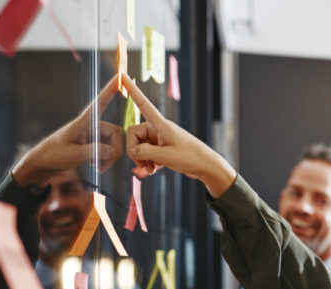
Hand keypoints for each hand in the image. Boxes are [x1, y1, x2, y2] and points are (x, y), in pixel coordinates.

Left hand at [11, 76, 122, 186]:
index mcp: (83, 122)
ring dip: (110, 158)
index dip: (110, 90)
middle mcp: (91, 126)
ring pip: (114, 144)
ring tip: (98, 168)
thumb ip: (96, 151)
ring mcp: (93, 136)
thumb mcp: (74, 154)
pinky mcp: (93, 145)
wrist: (42, 165)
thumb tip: (114, 150)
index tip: (121, 76)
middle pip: (116, 133)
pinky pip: (108, 151)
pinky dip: (106, 160)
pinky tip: (97, 166)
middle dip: (114, 151)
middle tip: (104, 166)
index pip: (100, 102)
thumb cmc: (53, 155)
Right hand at [120, 74, 236, 196]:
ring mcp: (160, 138)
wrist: (207, 167)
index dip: (132, 91)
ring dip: (141, 159)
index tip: (122, 75)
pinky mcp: (163, 148)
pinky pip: (147, 152)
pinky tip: (154, 170)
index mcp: (161, 125)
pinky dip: (147, 161)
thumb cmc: (191, 158)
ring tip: (150, 170)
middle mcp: (159, 128)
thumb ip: (145, 152)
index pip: (143, 104)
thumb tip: (133, 150)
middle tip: (143, 166)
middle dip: (135, 151)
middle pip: (134, 134)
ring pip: (139, 145)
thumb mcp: (166, 157)